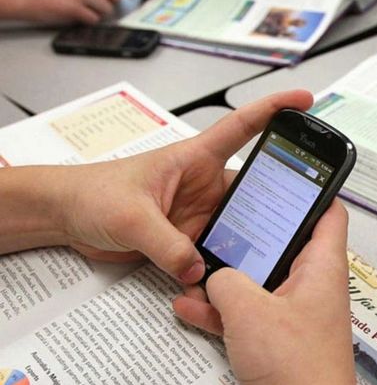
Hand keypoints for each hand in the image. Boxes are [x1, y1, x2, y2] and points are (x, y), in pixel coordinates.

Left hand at [60, 90, 311, 283]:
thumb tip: (199, 269)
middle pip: (252, 190)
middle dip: (277, 203)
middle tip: (303, 220)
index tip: (304, 101)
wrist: (65, 217)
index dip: (274, 110)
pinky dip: (222, 268)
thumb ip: (167, 244)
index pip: (242, 127)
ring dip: (249, 243)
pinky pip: (215, 253)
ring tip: (269, 260)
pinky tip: (231, 283)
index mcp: (194, 158)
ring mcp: (198, 214)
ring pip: (238, 227)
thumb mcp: (131, 216)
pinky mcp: (186, 239)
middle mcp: (203, 185)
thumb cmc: (92, 193)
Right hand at [173, 202, 359, 384]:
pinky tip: (191, 309)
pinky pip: (249, 313)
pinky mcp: (279, 338)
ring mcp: (295, 312)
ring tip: (194, 270)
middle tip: (220, 223)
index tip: (282, 176)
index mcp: (322, 266)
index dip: (310, 190)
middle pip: (282, 244)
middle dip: (246, 237)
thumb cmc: (299, 369)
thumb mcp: (249, 311)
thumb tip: (214, 275)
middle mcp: (312, 285)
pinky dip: (223, 310)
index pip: (329, 212)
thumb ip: (226, 281)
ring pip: (259, 280)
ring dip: (226, 278)